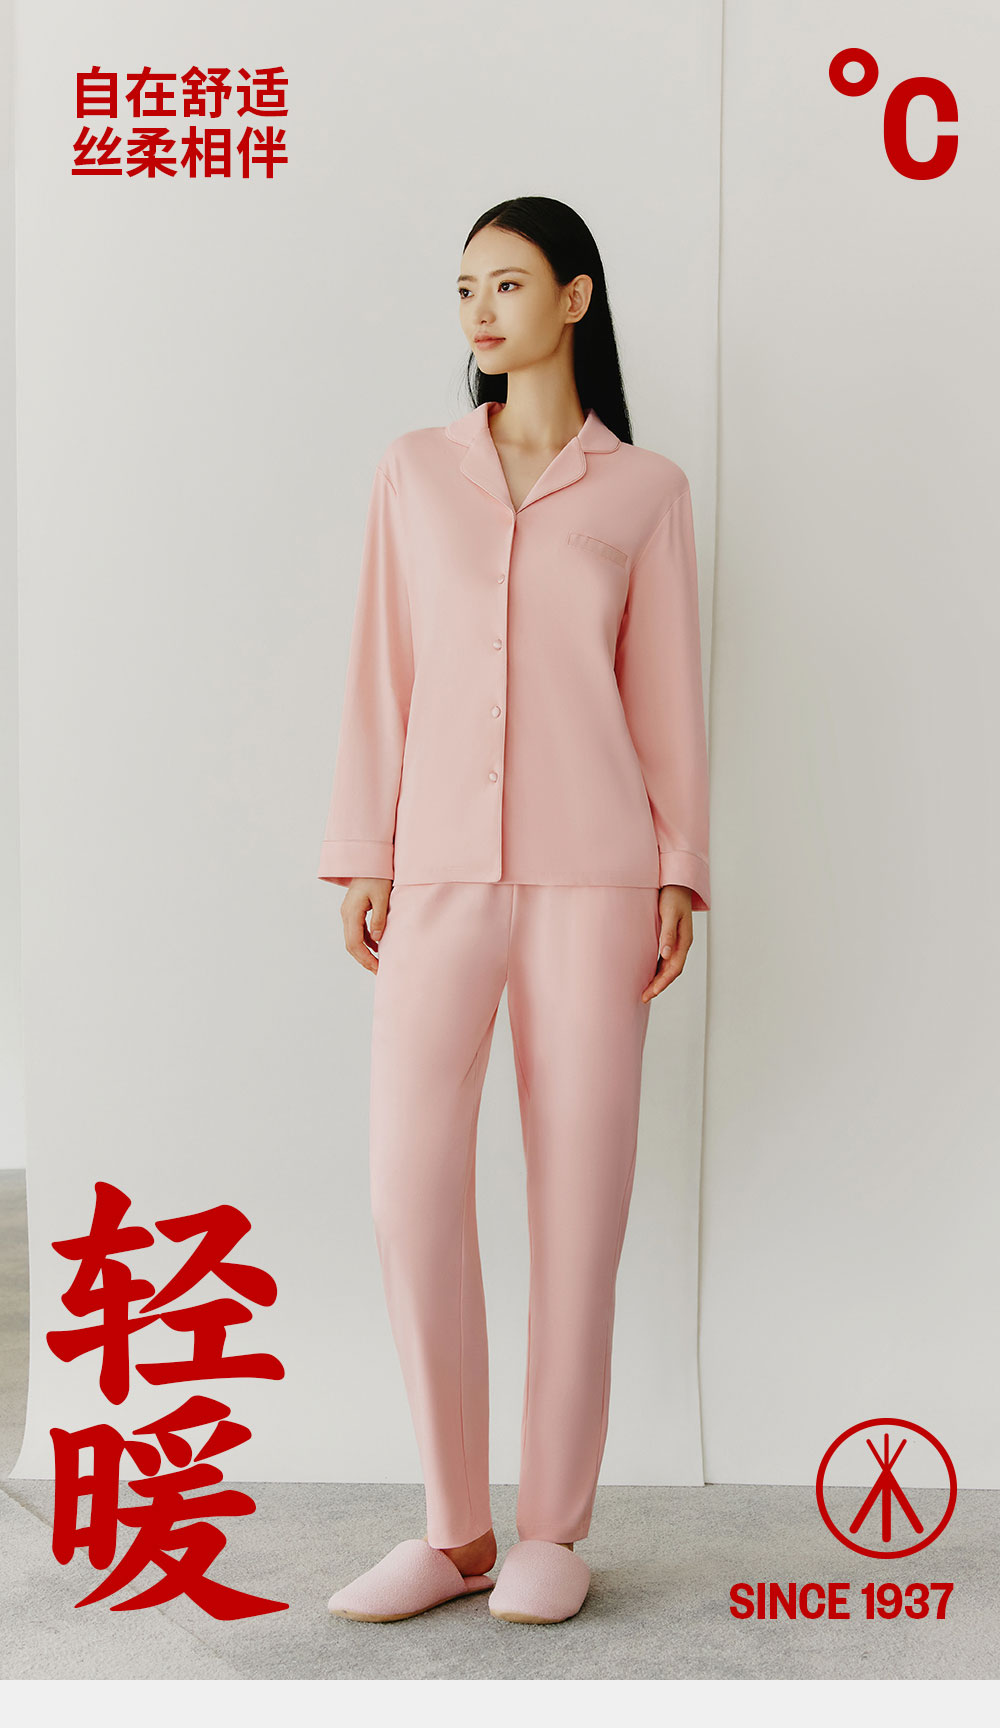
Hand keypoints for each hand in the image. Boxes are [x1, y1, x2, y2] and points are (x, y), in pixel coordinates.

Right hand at [341, 877, 391, 974]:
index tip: (377, 968)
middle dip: (364, 959)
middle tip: (378, 971)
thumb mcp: (382, 897)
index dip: (365, 958)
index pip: (354, 943)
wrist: (370, 861)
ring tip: (378, 963)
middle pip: (351, 944)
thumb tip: (377, 940)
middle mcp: (346, 914)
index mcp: (351, 912)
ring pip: (353, 939)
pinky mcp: (353, 911)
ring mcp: (348, 913)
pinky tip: (377, 947)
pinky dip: (365, 941)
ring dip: (364, 952)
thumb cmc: (378, 876)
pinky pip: (357, 931)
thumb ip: (379, 919)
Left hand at [641, 885, 693, 1002]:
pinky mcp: (670, 937)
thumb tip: (666, 954)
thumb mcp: (669, 913)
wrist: (676, 882)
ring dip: (659, 979)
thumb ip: (668, 933)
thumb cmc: (673, 896)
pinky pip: (665, 958)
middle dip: (659, 985)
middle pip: (672, 971)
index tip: (651, 993)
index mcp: (684, 940)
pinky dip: (658, 968)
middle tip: (644, 996)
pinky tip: (648, 971)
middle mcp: (682, 944)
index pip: (674, 968)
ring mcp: (677, 941)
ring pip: (669, 966)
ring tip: (646, 990)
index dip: (663, 983)